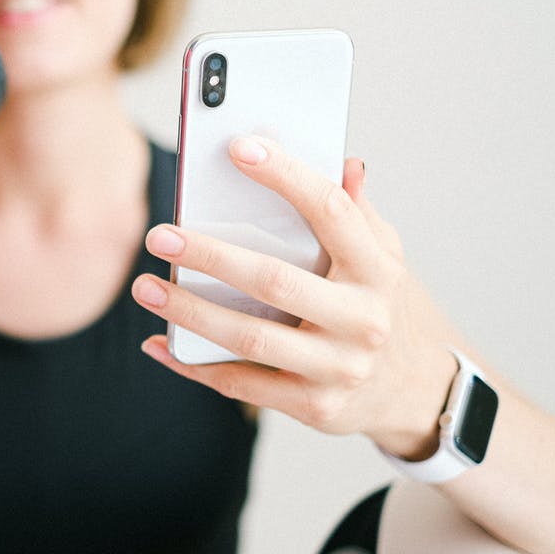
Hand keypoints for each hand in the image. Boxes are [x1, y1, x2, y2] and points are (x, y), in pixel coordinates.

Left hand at [133, 136, 459, 458]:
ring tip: (144, 289)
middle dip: (210, 257)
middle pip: (274, 281)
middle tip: (159, 236)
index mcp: (377, 270)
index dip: (286, 176)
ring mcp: (338, 367)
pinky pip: (241, 383)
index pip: (331, 211)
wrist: (410, 393)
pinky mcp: (313, 405)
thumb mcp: (383, 257)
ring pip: (250, 337)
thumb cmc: (377, 307)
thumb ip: (357, 212)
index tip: (239, 148)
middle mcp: (362, 320)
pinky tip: (159, 343)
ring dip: (189, 313)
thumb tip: (345, 161)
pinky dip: (193, 365)